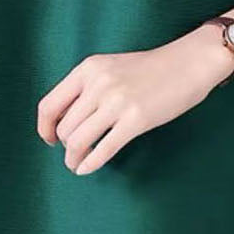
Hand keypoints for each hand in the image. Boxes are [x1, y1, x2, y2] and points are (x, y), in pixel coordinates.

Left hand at [36, 26, 233, 174]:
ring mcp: (117, 102)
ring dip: (73, 158)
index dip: (44, 128)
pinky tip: (86, 169)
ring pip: (79, 141)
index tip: (50, 140)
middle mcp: (98, 84)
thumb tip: (65, 122)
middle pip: (64, 128)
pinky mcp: (136, 120)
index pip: (49, 105)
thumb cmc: (150, 69)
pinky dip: (90, 164)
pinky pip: (104, 149)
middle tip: (73, 152)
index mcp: (88, 69)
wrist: (188, 63)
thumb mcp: (110, 67)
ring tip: (76, 163)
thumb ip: (87, 88)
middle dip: (65, 146)